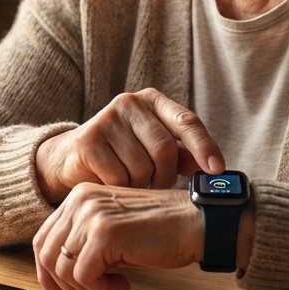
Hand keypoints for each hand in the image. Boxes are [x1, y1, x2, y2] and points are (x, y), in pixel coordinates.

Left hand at [32, 183, 201, 289]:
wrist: (196, 222)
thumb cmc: (162, 231)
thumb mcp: (114, 231)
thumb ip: (86, 245)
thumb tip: (60, 281)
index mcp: (80, 196)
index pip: (43, 238)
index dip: (46, 274)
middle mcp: (80, 201)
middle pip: (47, 255)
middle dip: (65, 287)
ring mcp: (91, 215)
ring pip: (63, 270)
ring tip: (114, 287)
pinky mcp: (104, 234)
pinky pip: (84, 277)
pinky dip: (101, 289)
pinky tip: (124, 284)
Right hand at [34, 88, 224, 203]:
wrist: (71, 158)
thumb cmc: (122, 154)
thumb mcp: (153, 148)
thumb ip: (182, 154)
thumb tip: (212, 168)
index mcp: (152, 100)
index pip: (186, 121)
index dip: (204, 146)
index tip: (217, 169)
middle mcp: (129, 103)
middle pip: (164, 149)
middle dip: (164, 176)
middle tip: (155, 186)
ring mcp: (106, 119)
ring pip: (142, 167)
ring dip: (141, 185)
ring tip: (130, 182)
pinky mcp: (88, 140)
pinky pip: (118, 177)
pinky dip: (120, 189)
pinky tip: (112, 184)